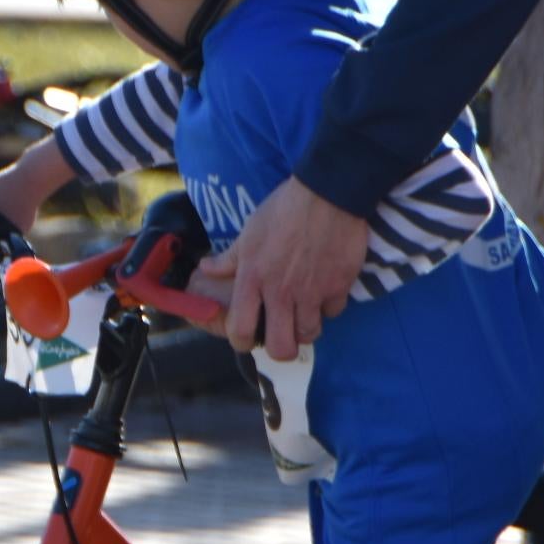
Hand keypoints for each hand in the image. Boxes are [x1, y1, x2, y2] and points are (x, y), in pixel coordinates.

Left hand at [194, 178, 364, 360]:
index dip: (242, 342)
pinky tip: (325, 289)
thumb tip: (204, 269)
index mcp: (253, 279)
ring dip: (306, 327)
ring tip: (304, 313)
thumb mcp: (249, 232)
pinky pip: (333, 311)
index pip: (241, 330)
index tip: (246, 338)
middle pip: (282, 348)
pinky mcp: (339, 287)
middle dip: (282, 349)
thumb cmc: (283, 210)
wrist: (328, 194)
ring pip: (310, 335)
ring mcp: (312, 293)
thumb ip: (228, 259)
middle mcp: (281, 293)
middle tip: (283, 336)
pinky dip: (329, 305)